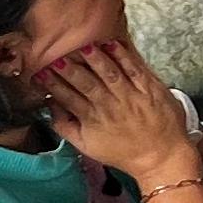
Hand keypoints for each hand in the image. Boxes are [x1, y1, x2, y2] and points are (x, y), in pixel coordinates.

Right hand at [40, 42, 202, 193]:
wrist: (161, 157)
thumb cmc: (123, 152)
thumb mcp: (88, 147)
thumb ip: (65, 127)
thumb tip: (50, 107)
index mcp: (92, 119)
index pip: (67, 98)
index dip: (53, 84)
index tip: (41, 72)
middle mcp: (109, 107)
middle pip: (85, 83)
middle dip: (69, 69)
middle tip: (56, 57)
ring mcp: (130, 97)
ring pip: (109, 74)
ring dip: (95, 59)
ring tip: (83, 47)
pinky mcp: (150, 89)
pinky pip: (134, 70)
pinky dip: (124, 56)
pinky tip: (113, 44)